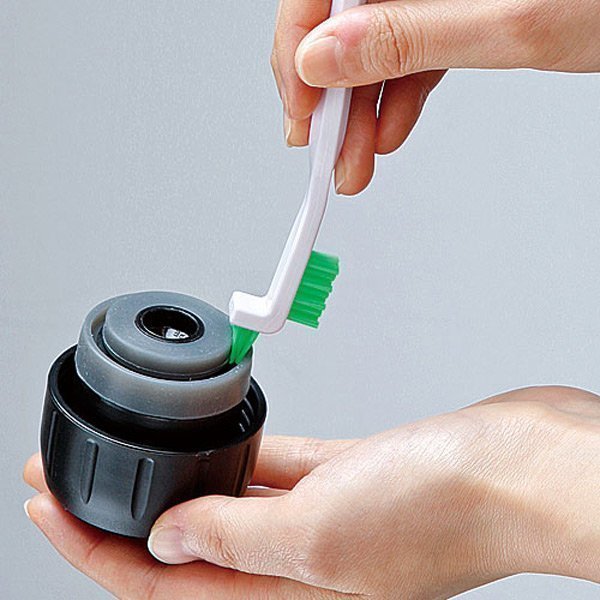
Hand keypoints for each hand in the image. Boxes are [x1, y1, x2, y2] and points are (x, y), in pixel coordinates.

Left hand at [24, 386, 599, 598]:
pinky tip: (210, 437)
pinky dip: (236, 453)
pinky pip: (272, 466)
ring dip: (173, 480)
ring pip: (223, 503)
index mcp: (285, 590)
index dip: (96, 547)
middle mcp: (296, 559)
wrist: (509, 467)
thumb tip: (168, 539)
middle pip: (183, 544)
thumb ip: (237, 537)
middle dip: (118, 514)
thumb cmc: (442, 507)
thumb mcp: (320, 530)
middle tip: (63, 478)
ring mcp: (318, 514)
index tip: (48, 506)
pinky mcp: (341, 473)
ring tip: (127, 456)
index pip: (163, 580)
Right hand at [273, 0, 599, 193]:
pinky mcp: (459, 8)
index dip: (299, 52)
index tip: (301, 112)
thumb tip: (324, 59)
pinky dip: (397, 99)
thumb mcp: (506, 21)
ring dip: (360, 110)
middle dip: (330, 97)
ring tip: (354, 161)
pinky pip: (412, 54)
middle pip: (344, 24)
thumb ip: (408, 36)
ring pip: (375, 47)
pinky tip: (387, 134)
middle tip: (326, 152)